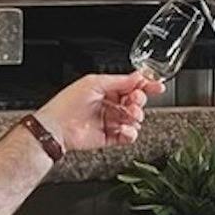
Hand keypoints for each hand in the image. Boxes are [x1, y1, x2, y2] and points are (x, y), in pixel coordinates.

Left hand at [38, 71, 163, 153]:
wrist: (57, 127)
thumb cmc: (68, 103)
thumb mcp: (94, 82)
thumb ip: (120, 81)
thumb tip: (138, 76)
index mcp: (106, 89)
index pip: (131, 86)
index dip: (146, 86)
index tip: (157, 86)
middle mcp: (109, 105)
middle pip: (136, 102)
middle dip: (139, 101)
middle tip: (135, 100)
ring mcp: (110, 121)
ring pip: (135, 119)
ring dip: (135, 116)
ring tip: (129, 115)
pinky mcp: (110, 137)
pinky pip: (128, 136)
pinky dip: (130, 133)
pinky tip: (124, 129)